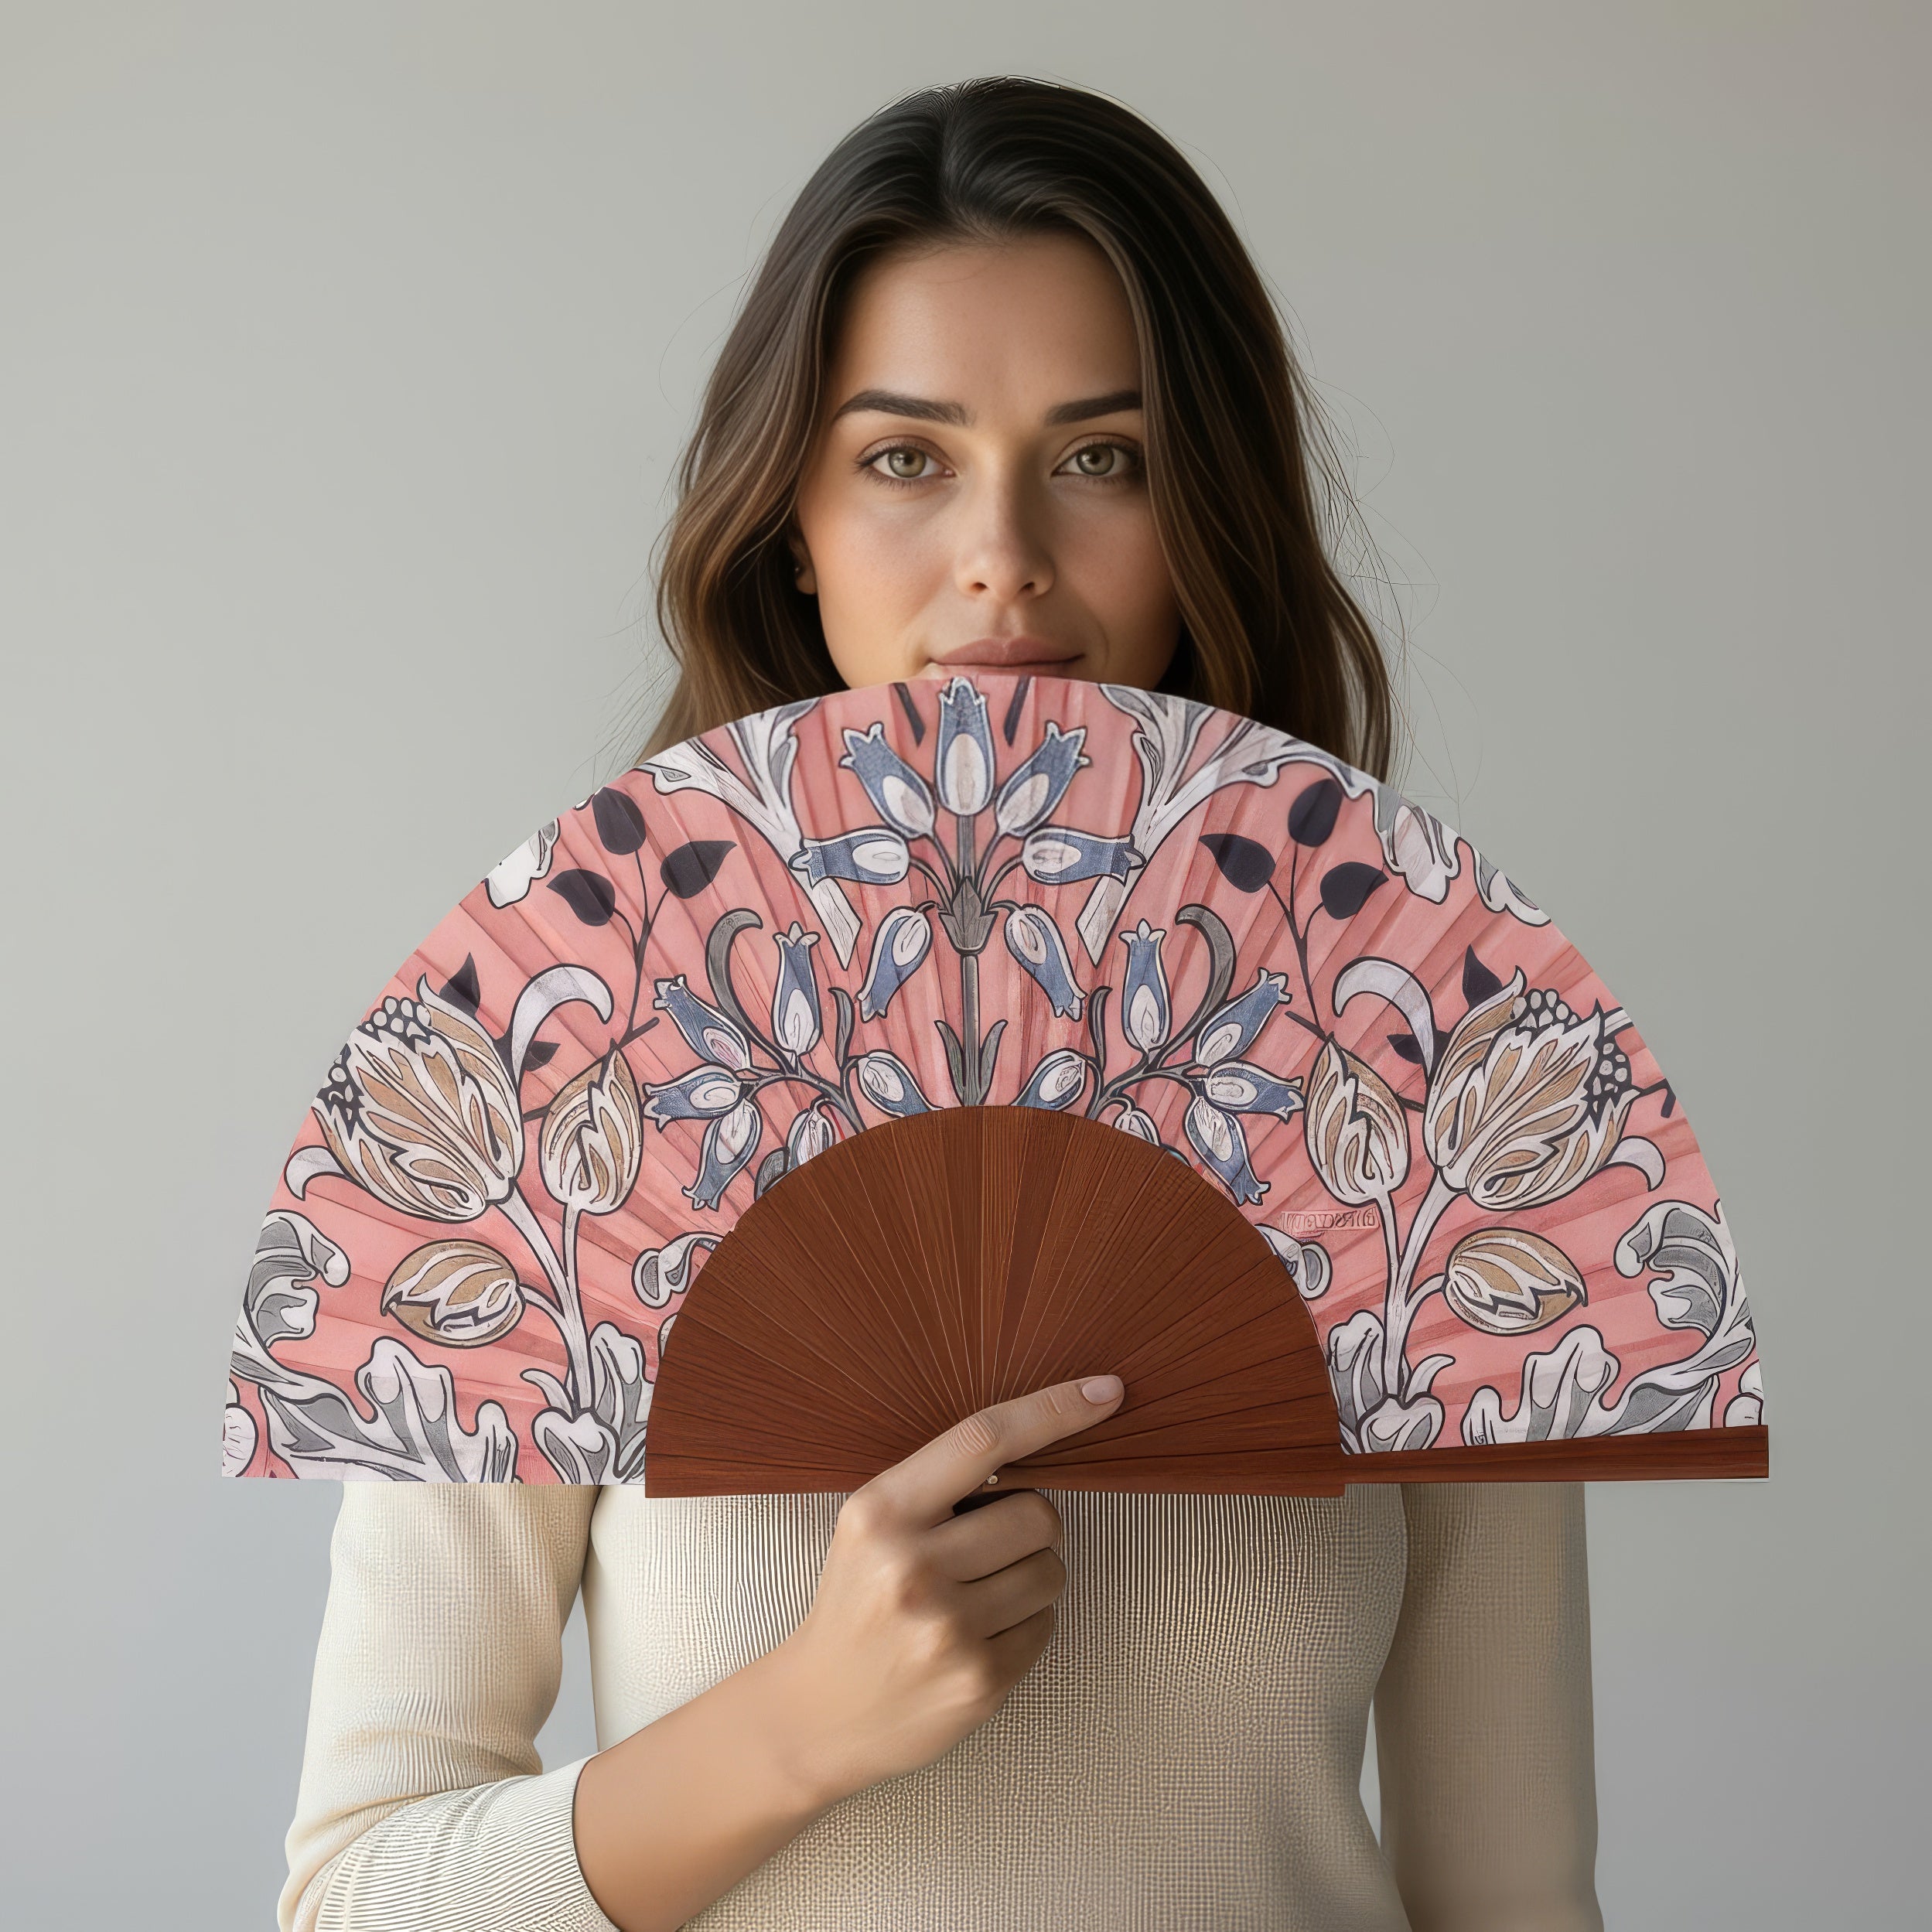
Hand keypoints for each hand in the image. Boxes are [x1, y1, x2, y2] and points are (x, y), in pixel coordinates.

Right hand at [759, 1373, 1125, 1805]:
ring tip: (978, 1598)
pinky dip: (1026, 1625)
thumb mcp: (871, 1527)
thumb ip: (939, 1487)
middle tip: (991, 1548)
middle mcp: (912, 1567)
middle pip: (1037, 1513)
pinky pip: (1047, 1626)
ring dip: (1031, 1577)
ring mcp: (947, 1630)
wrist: (818, 1711)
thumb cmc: (857, 1603)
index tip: (1106, 1392)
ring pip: (1051, 1571)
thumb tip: (1041, 1445)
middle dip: (1032, 1525)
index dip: (1054, 1410)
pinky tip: (978, 1638)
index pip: (984, 1439)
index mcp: (881, 1512)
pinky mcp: (978, 1682)